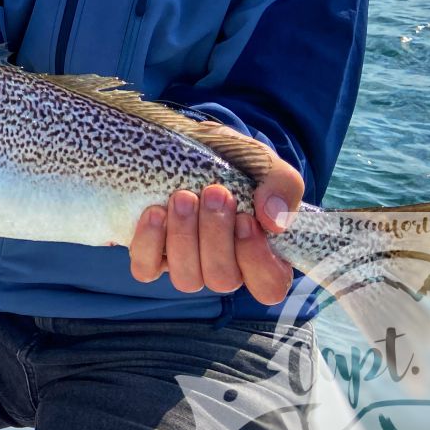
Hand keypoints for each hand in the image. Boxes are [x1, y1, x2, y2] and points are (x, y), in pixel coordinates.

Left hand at [129, 134, 304, 304]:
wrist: (191, 143)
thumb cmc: (234, 161)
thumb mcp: (264, 163)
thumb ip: (282, 186)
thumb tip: (274, 221)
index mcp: (259, 254)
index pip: (268, 286)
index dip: (256, 259)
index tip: (246, 219)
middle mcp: (224, 267)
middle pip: (223, 279)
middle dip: (216, 235)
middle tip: (214, 193)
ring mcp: (187, 264)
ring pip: (187, 279)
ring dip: (184, 236)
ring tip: (183, 197)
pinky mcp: (153, 256)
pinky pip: (147, 269)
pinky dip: (150, 242)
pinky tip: (156, 212)